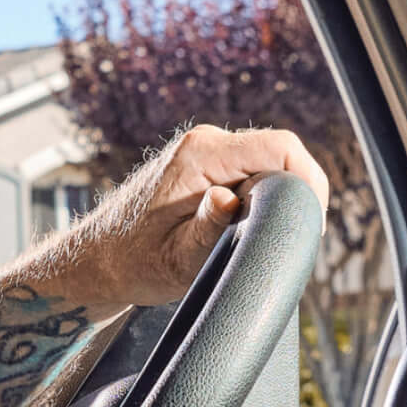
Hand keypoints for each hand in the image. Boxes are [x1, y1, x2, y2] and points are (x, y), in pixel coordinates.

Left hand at [58, 124, 327, 308]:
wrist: (96, 261)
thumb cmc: (132, 264)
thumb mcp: (175, 260)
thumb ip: (207, 229)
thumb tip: (231, 199)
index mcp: (200, 155)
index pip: (281, 147)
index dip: (310, 182)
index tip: (309, 226)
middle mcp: (205, 142)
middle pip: (280, 156)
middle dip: (292, 198)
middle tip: (282, 244)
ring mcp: (205, 150)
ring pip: (268, 166)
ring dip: (275, 201)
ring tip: (257, 242)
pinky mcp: (206, 164)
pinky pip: (251, 173)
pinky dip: (260, 200)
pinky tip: (244, 231)